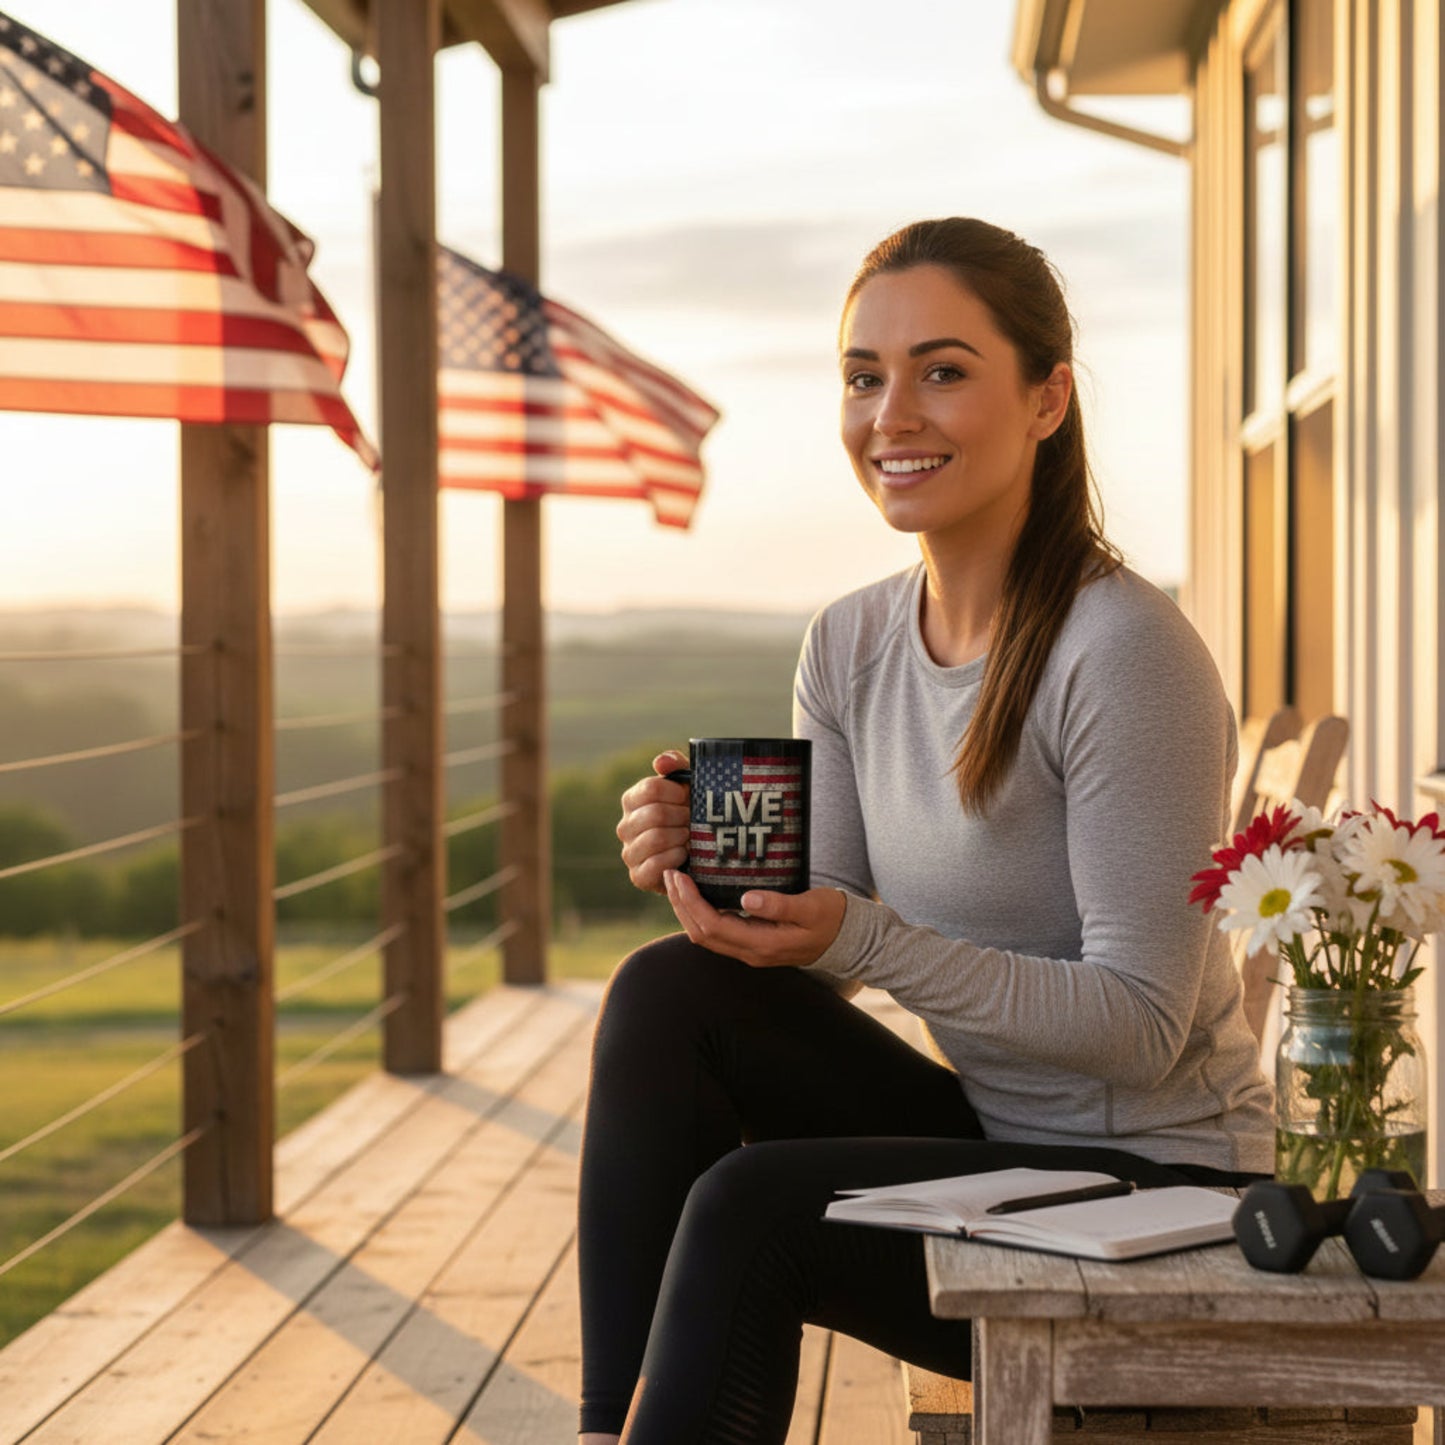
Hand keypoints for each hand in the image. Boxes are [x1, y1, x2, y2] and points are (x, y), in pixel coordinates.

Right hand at [617, 750, 690, 893]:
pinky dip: (677, 858)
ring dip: (682, 837)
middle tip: (693, 821)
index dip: (676, 793)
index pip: (651, 789)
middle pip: (656, 814)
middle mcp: (625, 826)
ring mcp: (629, 852)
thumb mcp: (688, 785)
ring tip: (691, 837)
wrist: (699, 854)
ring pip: (656, 838)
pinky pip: (656, 864)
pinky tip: (685, 855)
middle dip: (683, 817)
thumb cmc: (691, 813)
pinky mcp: (638, 876)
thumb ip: (676, 765)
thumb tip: (660, 762)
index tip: (688, 798)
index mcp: (632, 800)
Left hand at [663, 868, 845, 967]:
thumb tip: (746, 899)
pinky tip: (698, 895)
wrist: (848, 940)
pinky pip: (717, 932)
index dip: (691, 902)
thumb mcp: (811, 907)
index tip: (679, 877)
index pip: (712, 925)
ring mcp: (750, 951)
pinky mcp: (752, 943)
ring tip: (677, 883)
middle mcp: (750, 952)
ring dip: (687, 910)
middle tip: (670, 874)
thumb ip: (779, 904)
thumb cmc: (832, 918)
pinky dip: (700, 913)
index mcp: (762, 944)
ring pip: (705, 936)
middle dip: (681, 905)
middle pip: (701, 933)